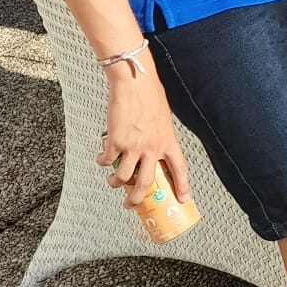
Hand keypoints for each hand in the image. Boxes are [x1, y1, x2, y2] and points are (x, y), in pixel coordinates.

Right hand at [99, 64, 190, 208]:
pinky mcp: (116, 142)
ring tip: (113, 181)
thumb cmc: (149, 94)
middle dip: (137, 198)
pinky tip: (102, 158)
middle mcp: (152, 146)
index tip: (184, 199)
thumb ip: (159, 135)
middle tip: (131, 204)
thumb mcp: (162, 118)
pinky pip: (106, 160)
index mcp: (168, 140)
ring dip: (115, 183)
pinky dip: (102, 162)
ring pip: (123, 177)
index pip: (179, 168)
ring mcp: (133, 146)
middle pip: (147, 183)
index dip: (183, 186)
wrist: (135, 82)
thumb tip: (154, 146)